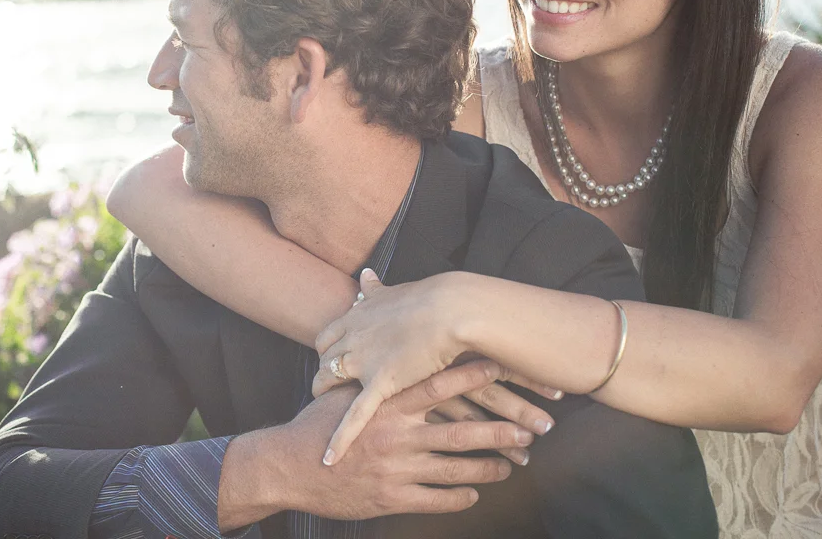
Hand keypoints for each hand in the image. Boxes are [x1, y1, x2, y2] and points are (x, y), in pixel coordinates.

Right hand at [274, 360, 515, 520]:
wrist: (288, 466)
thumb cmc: (316, 423)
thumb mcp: (342, 387)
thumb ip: (369, 362)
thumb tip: (372, 324)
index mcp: (389, 403)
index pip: (440, 384)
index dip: (474, 375)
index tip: (505, 366)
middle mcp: (398, 434)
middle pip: (461, 429)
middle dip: (501, 428)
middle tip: (533, 427)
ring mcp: (397, 467)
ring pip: (456, 468)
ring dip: (490, 466)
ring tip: (514, 463)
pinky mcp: (392, 497)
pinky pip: (437, 498)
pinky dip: (461, 496)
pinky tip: (476, 493)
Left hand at [314, 269, 562, 463]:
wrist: (452, 309)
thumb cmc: (433, 298)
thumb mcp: (395, 290)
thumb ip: (376, 289)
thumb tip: (365, 273)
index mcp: (357, 315)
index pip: (327, 336)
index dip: (328, 350)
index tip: (332, 360)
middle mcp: (353, 336)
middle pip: (323, 359)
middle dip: (324, 374)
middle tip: (327, 388)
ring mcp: (364, 360)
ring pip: (329, 382)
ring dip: (324, 398)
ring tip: (322, 414)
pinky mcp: (380, 383)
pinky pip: (354, 416)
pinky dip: (340, 439)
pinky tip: (330, 460)